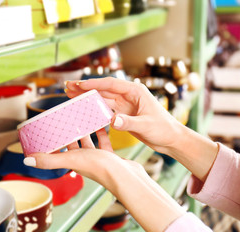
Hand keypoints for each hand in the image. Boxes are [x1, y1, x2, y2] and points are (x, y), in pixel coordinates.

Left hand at [24, 128, 127, 187]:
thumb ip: (49, 161)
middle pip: (71, 145)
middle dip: (67, 133)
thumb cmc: (98, 168)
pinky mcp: (109, 156)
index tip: (49, 128)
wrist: (124, 176)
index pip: (58, 150)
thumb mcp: (71, 160)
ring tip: (80, 118)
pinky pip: (103, 142)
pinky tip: (99, 122)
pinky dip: (100, 133)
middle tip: (65, 118)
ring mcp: (96, 159)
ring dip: (84, 132)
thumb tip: (26, 162)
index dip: (52, 140)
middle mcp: (83, 161)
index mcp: (72, 162)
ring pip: (87, 143)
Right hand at [65, 77, 218, 181]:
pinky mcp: (123, 114)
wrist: (171, 139)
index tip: (79, 84)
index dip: (94, 84)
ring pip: (102, 98)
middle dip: (85, 88)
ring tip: (70, 94)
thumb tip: (111, 121)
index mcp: (136, 91)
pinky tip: (83, 108)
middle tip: (68, 87)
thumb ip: (129, 123)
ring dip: (87, 97)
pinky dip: (93, 108)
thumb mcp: (146, 126)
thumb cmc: (163, 129)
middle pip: (103, 89)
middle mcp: (128, 95)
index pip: (111, 84)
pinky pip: (105, 109)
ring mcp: (125, 104)